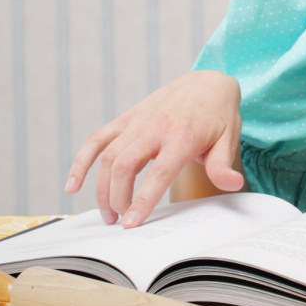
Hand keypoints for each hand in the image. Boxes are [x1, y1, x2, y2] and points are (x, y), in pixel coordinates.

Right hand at [64, 70, 244, 227]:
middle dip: (117, 198)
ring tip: (107, 214)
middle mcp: (154, 128)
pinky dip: (81, 161)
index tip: (131, 224)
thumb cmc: (218, 115)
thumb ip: (223, 165)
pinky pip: (97, 139)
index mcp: (182, 136)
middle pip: (124, 166)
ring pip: (107, 156)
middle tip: (120, 221)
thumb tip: (232, 184)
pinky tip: (73, 184)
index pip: (158, 173)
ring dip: (101, 188)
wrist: (206, 82)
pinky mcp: (126, 118)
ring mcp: (137, 122)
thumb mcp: (229, 139)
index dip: (142, 200)